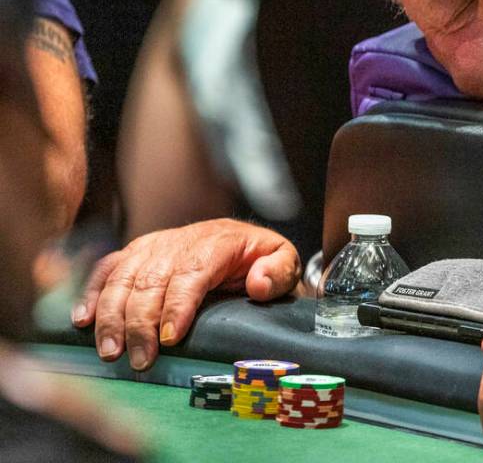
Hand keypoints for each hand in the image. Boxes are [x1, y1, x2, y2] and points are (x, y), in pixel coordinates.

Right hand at [71, 219, 299, 370]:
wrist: (243, 240)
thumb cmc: (261, 258)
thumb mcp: (284, 260)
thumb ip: (278, 271)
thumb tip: (258, 284)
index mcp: (217, 242)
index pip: (192, 273)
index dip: (177, 306)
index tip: (170, 338)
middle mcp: (180, 241)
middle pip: (151, 280)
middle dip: (141, 322)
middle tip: (138, 360)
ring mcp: (154, 245)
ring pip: (124, 277)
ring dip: (111, 315)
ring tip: (110, 350)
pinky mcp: (136, 252)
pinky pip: (108, 269)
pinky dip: (91, 293)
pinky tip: (81, 321)